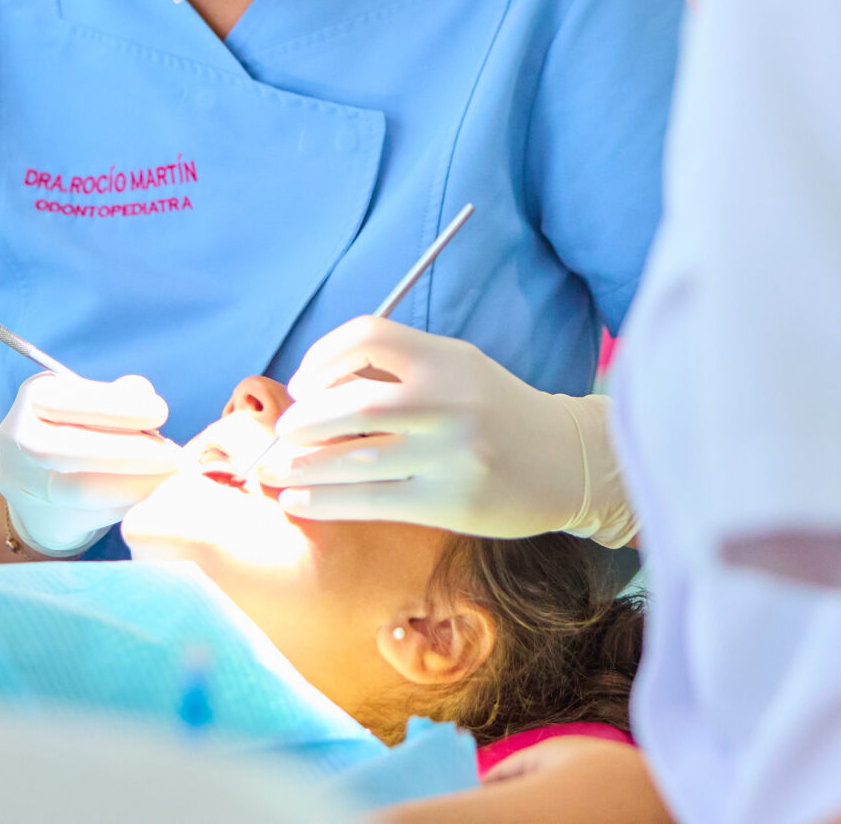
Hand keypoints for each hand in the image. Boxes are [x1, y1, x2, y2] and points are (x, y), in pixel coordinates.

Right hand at [0, 371, 177, 556]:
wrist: (42, 480)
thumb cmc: (82, 428)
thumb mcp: (95, 402)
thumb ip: (118, 395)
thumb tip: (141, 395)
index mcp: (34, 397)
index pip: (68, 401)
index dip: (118, 407)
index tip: (160, 412)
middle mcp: (16, 438)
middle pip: (64, 449)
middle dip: (127, 451)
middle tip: (173, 454)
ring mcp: (21, 483)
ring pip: (75, 489)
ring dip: (132, 483)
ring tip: (169, 476)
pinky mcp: (38, 517)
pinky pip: (87, 516)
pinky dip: (125, 504)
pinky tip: (151, 494)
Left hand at [259, 318, 635, 544]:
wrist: (566, 460)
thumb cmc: (496, 411)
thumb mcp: (458, 370)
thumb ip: (399, 371)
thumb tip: (314, 387)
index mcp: (447, 358)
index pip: (368, 338)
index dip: (321, 358)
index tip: (302, 384)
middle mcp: (449, 401)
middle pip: (354, 405)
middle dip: (304, 421)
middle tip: (281, 434)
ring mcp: (452, 455)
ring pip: (357, 460)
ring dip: (304, 467)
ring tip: (274, 472)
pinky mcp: (452, 503)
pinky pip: (373, 502)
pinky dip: (326, 502)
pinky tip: (300, 501)